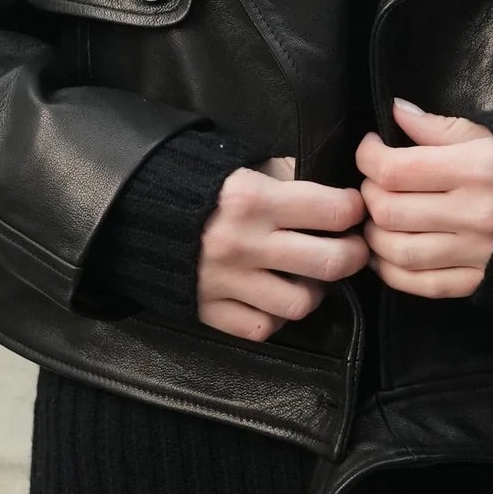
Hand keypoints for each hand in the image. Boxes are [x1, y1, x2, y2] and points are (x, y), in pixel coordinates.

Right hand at [196, 152, 370, 342]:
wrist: (138, 213)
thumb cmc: (204, 185)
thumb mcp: (247, 166)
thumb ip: (290, 178)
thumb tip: (334, 196)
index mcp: (253, 199)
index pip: (334, 211)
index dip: (354, 210)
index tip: (352, 211)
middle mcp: (243, 243)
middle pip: (331, 262)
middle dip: (354, 255)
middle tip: (352, 248)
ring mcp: (227, 282)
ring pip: (302, 303)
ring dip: (314, 290)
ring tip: (309, 276)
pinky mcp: (211, 310)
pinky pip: (264, 327)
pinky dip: (276, 315)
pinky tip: (274, 296)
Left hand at [355, 96, 492, 298]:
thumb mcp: (486, 135)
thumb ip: (436, 127)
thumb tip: (395, 113)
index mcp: (472, 169)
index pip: (395, 169)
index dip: (369, 157)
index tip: (372, 148)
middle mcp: (472, 214)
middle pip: (390, 211)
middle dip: (368, 195)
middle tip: (374, 184)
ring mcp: (475, 252)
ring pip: (400, 251)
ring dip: (374, 236)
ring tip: (376, 220)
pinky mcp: (479, 281)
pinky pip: (423, 284)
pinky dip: (393, 273)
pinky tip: (385, 256)